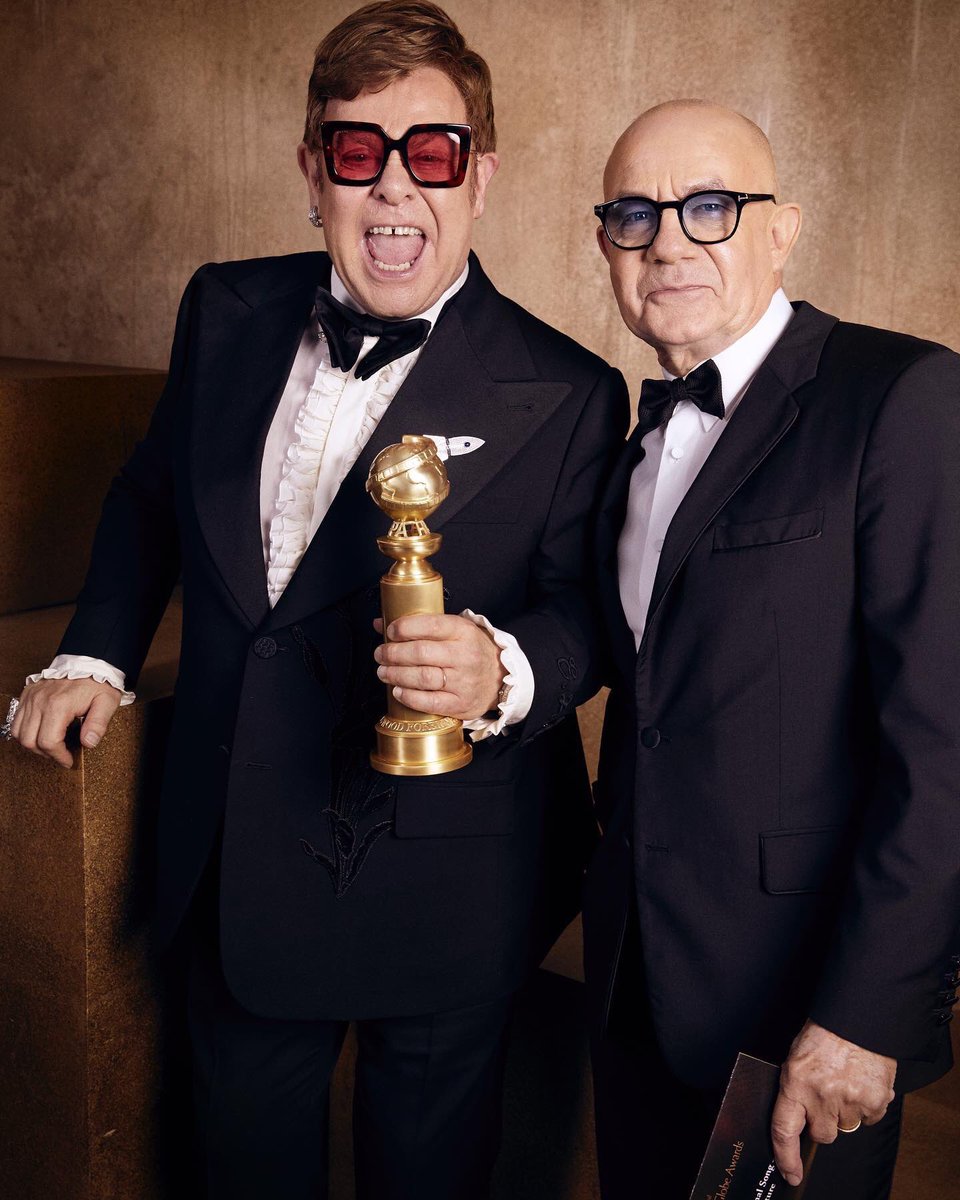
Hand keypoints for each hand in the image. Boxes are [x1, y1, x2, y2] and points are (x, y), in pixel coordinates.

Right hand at [9, 678, 122, 767]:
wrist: (88, 661)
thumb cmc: (98, 683)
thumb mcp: (107, 703)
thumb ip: (98, 724)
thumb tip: (88, 743)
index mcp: (59, 704)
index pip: (48, 742)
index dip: (59, 756)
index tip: (69, 760)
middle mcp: (40, 701)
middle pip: (30, 741)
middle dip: (46, 753)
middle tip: (61, 754)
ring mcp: (31, 697)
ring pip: (18, 733)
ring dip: (33, 744)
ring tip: (51, 745)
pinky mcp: (27, 694)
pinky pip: (16, 720)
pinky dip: (24, 732)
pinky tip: (40, 732)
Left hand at [373, 614, 503, 720]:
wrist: (500, 677)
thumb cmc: (470, 650)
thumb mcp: (453, 630)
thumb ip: (419, 625)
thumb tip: (380, 623)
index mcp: (463, 631)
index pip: (431, 625)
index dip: (405, 627)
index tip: (390, 631)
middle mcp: (465, 655)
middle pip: (421, 652)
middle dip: (393, 653)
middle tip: (380, 654)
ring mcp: (464, 681)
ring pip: (423, 677)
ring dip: (396, 675)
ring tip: (384, 672)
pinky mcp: (461, 703)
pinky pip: (430, 702)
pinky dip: (409, 697)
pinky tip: (398, 691)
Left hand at [771, 1020, 895, 1185]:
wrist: (858, 1018)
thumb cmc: (824, 1033)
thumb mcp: (797, 1057)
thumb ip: (796, 1089)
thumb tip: (799, 1118)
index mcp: (795, 1082)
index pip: (784, 1130)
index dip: (785, 1157)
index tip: (790, 1172)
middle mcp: (821, 1096)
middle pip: (822, 1135)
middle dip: (824, 1123)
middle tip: (827, 1097)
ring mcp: (849, 1100)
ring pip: (847, 1127)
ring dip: (846, 1111)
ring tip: (846, 1081)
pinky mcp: (874, 1101)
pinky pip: (870, 1118)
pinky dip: (867, 1105)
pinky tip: (862, 1081)